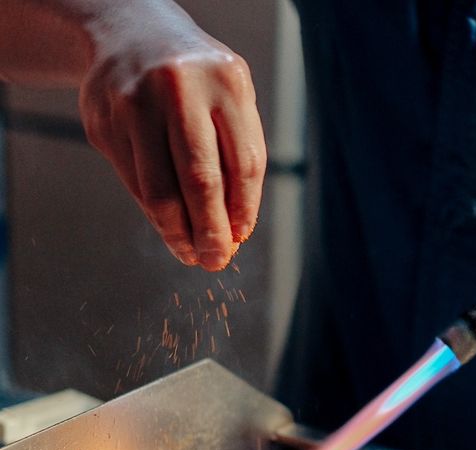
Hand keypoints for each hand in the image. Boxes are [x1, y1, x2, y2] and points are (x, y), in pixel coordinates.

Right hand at [78, 3, 265, 269]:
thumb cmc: (195, 82)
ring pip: (159, 190)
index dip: (243, 210)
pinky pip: (133, 183)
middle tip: (214, 261)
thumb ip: (236, 159)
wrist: (129, 32)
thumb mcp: (228, 102)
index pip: (243, 164)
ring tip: (190, 253)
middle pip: (200, 180)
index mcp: (225, 80)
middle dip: (210, 231)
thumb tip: (234, 232)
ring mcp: (133, 102)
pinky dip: (153, 213)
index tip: (238, 239)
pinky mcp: (102, 120)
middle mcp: (178, 86)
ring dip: (177, 233)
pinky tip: (166, 224)